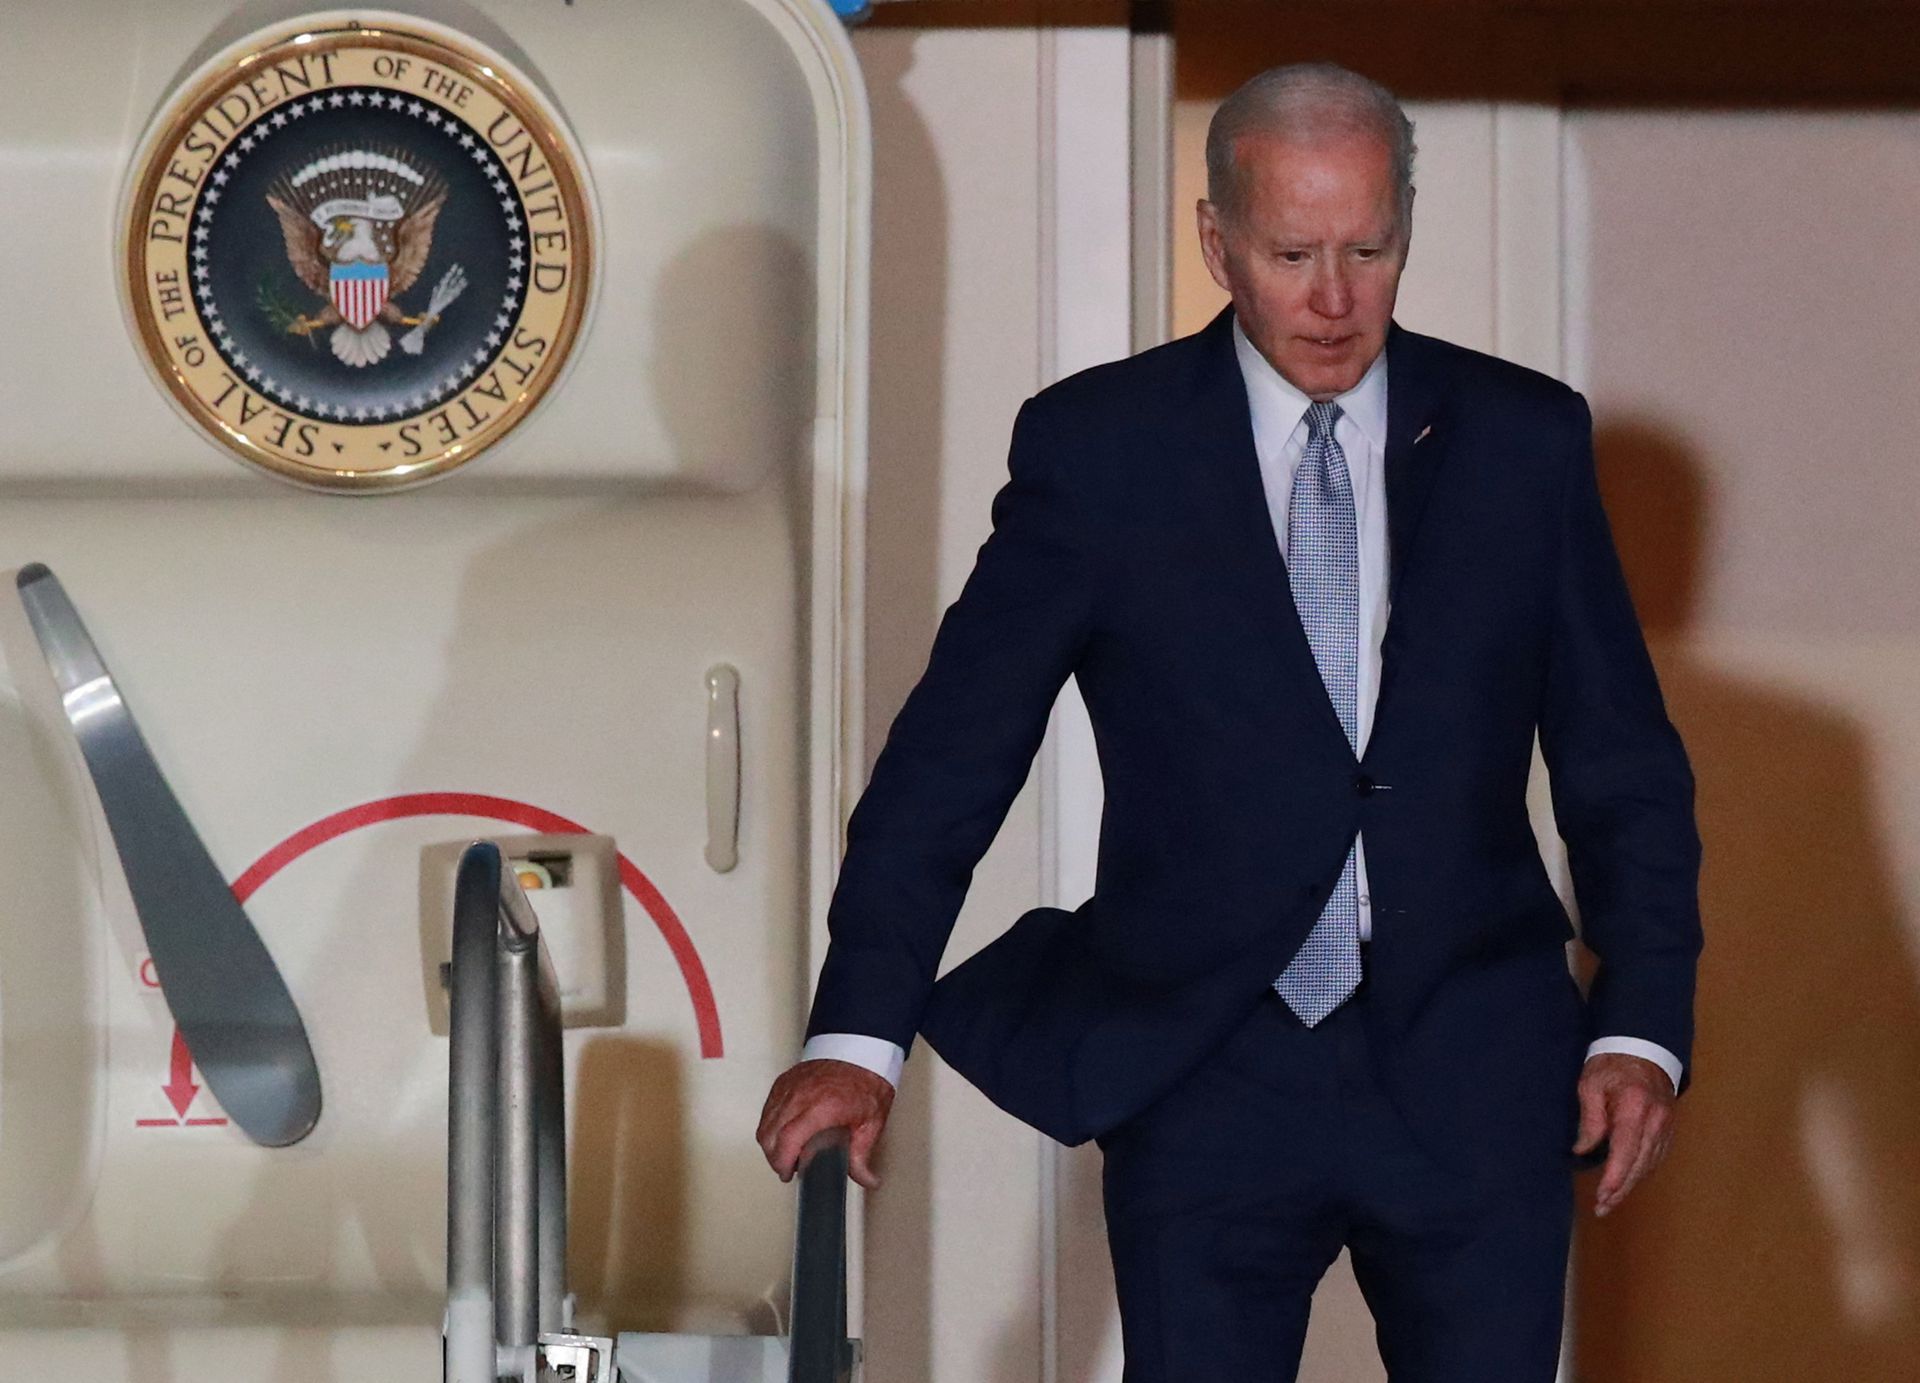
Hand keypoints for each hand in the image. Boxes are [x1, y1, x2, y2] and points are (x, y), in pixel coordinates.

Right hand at [757, 1058, 894, 1190]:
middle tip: (789, 1168)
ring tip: (787, 1153)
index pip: (788, 1140)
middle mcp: (800, 1097)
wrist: (860, 1049)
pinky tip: (784, 1133)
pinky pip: (767, 1110)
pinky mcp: (783, 1082)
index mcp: (822, 1108)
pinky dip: (770, 1126)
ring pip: (765, 1124)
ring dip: (771, 1144)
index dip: (782, 1162)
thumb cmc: (866, 1081)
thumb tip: (866, 1180)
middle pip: (770, 1135)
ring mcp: (788, 1088)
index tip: (788, 1173)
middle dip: (775, 1159)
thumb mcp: (871, 1123)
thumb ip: (862, 1156)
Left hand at [1573, 1053, 1676, 1216]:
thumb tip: (1583, 1150)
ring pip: (1650, 1164)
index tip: (1602, 1197)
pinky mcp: (1669, 1127)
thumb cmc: (1612, 1064)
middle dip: (1621, 1190)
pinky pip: (1656, 1156)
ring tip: (1610, 1200)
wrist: (1643, 1048)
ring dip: (1631, 1184)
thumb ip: (1590, 1119)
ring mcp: (1666, 1125)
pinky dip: (1641, 1171)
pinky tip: (1627, 1180)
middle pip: (1640, 1165)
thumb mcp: (1591, 1085)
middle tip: (1602, 1208)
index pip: (1626, 1152)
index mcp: (1635, 1108)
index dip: (1615, 1179)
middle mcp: (1656, 1121)